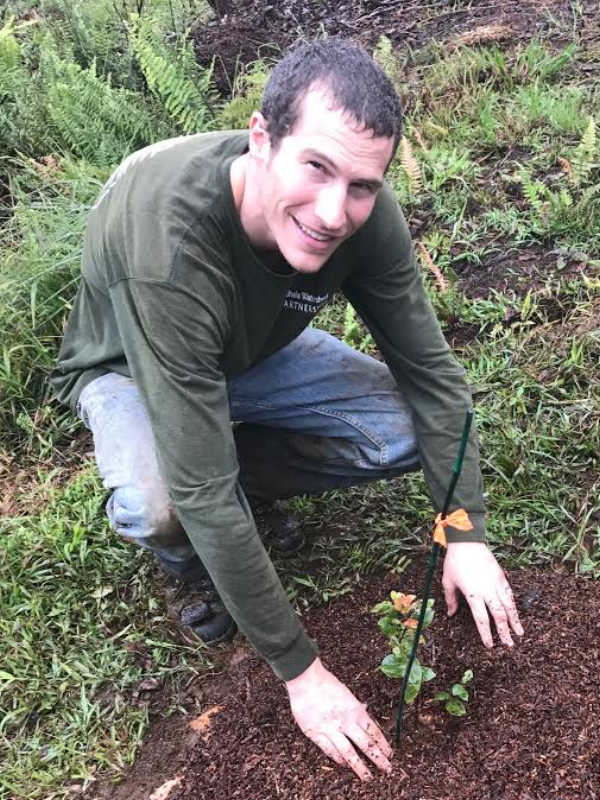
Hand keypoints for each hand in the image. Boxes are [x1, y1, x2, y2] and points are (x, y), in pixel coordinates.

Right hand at [285, 657, 391, 780]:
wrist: (306, 680)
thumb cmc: (325, 683)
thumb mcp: (346, 693)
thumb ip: (355, 706)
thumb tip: (364, 709)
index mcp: (356, 711)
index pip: (374, 732)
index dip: (383, 744)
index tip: (389, 754)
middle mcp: (346, 722)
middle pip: (366, 745)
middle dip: (378, 759)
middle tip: (387, 769)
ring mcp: (331, 729)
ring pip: (349, 753)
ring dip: (360, 766)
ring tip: (367, 777)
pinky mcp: (316, 734)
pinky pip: (330, 750)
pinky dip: (338, 758)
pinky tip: (344, 764)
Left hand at [443, 541, 523, 647]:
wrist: (467, 542)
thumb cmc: (454, 562)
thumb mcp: (448, 581)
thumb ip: (451, 600)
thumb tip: (451, 614)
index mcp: (473, 594)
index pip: (482, 619)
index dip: (486, 634)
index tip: (489, 645)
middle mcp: (487, 591)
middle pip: (499, 616)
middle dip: (504, 632)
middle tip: (509, 645)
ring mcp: (496, 583)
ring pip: (509, 606)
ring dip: (515, 620)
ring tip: (520, 633)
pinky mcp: (501, 576)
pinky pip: (510, 594)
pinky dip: (513, 605)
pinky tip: (515, 612)